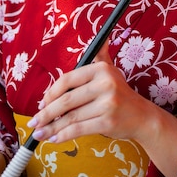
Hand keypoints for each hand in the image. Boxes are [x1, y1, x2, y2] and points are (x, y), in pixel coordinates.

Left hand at [28, 41, 176, 176]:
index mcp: (101, 70)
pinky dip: (63, 136)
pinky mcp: (108, 122)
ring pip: (71, 118)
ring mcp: (107, 104)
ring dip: (51, 128)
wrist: (142, 116)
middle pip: (66, 100)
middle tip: (34, 122)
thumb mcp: (113, 71)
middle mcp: (105, 84)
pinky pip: (79, 130)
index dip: (51, 93)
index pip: (68, 79)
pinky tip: (54, 139)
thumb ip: (101, 55)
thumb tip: (103, 37)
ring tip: (39, 134)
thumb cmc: (121, 94)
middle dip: (46, 113)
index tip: (41, 103)